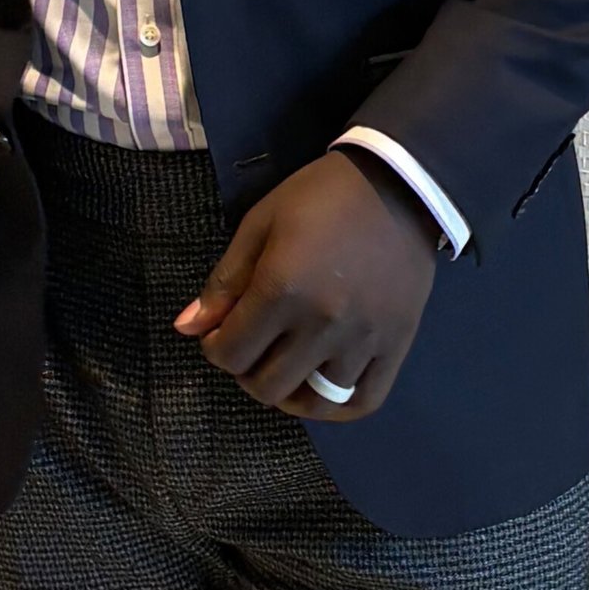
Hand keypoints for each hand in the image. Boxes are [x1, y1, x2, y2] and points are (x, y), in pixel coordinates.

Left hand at [174, 151, 439, 419]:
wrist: (400, 183)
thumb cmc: (321, 197)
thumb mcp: (261, 224)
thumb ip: (224, 281)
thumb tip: (187, 329)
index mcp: (281, 289)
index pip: (230, 354)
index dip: (215, 348)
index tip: (222, 331)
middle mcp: (322, 324)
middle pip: (266, 386)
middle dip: (246, 370)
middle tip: (252, 346)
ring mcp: (363, 340)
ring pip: (313, 401)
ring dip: (289, 390)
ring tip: (286, 365)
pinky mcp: (396, 345)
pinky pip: (363, 401)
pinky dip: (336, 406)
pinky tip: (321, 387)